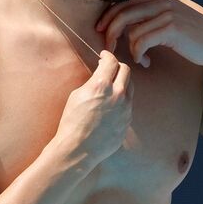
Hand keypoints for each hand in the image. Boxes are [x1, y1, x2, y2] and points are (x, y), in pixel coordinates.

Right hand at [52, 50, 133, 167]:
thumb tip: (100, 76)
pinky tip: (112, 104)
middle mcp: (117, 95)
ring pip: (130, 87)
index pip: (111, 61)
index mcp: (101, 85)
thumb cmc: (72, 122)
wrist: (78, 148)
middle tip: (110, 68)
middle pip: (126, 70)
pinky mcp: (127, 121)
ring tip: (112, 85)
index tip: (104, 56)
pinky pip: (128, 104)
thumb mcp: (77, 95)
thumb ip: (92, 82)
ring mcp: (125, 109)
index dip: (107, 55)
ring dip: (123, 82)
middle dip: (117, 66)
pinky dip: (122, 99)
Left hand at [94, 0, 202, 68]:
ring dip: (129, 49)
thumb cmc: (191, 37)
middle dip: (109, 32)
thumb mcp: (169, 20)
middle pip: (121, 13)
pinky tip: (145, 62)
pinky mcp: (172, 28)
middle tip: (107, 49)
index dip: (107, 15)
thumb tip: (123, 20)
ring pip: (130, 30)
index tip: (100, 30)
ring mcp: (167, 13)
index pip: (123, 1)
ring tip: (138, 59)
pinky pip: (142, 41)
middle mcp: (161, 1)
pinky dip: (138, 54)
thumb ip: (150, 16)